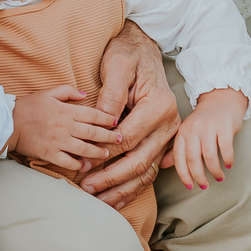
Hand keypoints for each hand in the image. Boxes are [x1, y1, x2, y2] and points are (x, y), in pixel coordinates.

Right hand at [11, 85, 119, 171]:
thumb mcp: (48, 93)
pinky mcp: (49, 154)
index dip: (106, 118)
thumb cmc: (28, 106)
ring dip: (97, 152)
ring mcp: (58, 142)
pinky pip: (67, 162)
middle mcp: (65, 127)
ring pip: (84, 149)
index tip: (115, 121)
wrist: (7, 123)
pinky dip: (77, 165)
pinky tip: (84, 166)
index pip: (92, 114)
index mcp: (66, 111)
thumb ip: (68, 91)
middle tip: (120, 139)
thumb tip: (86, 94)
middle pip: (92, 133)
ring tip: (106, 154)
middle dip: (108, 136)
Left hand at [78, 21, 179, 209]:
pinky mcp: (162, 141)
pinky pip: (149, 170)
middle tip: (87, 187)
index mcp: (159, 106)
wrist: (144, 49)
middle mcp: (169, 124)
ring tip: (99, 200)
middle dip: (112, 178)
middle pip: (140, 160)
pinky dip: (133, 186)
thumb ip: (112, 96)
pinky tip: (116, 198)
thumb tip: (103, 123)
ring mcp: (168, 135)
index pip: (129, 138)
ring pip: (146, 171)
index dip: (104, 153)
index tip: (82, 164)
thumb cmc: (128, 55)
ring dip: (122, 189)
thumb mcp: (118, 66)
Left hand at [168, 88, 246, 190]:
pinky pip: (225, 148)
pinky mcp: (224, 126)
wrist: (221, 99)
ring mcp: (209, 127)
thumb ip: (177, 150)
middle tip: (204, 186)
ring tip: (219, 178)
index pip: (179, 158)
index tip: (189, 186)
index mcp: (182, 133)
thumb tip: (162, 166)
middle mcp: (193, 130)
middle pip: (193, 159)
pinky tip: (229, 165)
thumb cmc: (204, 121)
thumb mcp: (187, 133)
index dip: (183, 174)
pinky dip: (227, 159)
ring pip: (209, 156)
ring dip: (214, 170)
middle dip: (198, 176)